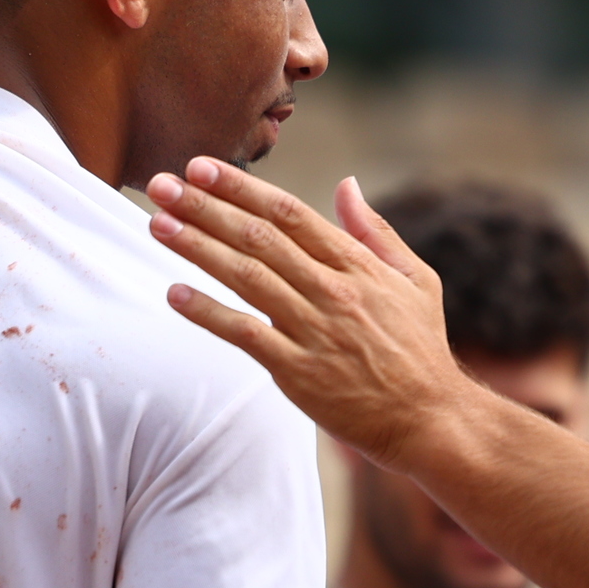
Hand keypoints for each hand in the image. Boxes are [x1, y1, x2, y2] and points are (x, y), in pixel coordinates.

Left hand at [146, 163, 478, 467]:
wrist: (431, 420)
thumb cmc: (421, 350)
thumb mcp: (416, 280)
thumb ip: (375, 232)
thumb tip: (346, 184)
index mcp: (357, 265)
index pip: (289, 213)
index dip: (241, 188)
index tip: (201, 167)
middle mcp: (332, 291)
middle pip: (259, 237)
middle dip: (205, 207)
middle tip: (161, 184)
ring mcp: (314, 331)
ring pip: (246, 277)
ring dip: (198, 248)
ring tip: (157, 223)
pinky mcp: (299, 372)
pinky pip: (245, 335)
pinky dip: (208, 313)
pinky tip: (174, 293)